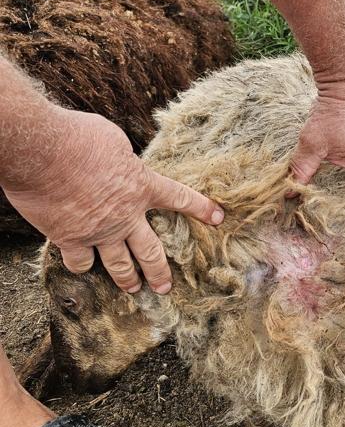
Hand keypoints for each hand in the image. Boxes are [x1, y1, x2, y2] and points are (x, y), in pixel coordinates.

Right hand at [3, 108, 222, 293]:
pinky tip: (82, 266)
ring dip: (128, 280)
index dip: (200, 207)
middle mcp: (126, 215)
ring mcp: (99, 232)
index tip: (218, 217)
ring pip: (120, 265)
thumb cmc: (78, 137)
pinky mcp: (70, 239)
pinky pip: (80, 262)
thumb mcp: (113, 141)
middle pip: (151, 251)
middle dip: (161, 271)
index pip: (179, 198)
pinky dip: (81, 265)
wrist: (44, 152)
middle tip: (166, 287)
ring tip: (134, 289)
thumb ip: (122, 160)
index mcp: (142, 186)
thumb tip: (118, 163)